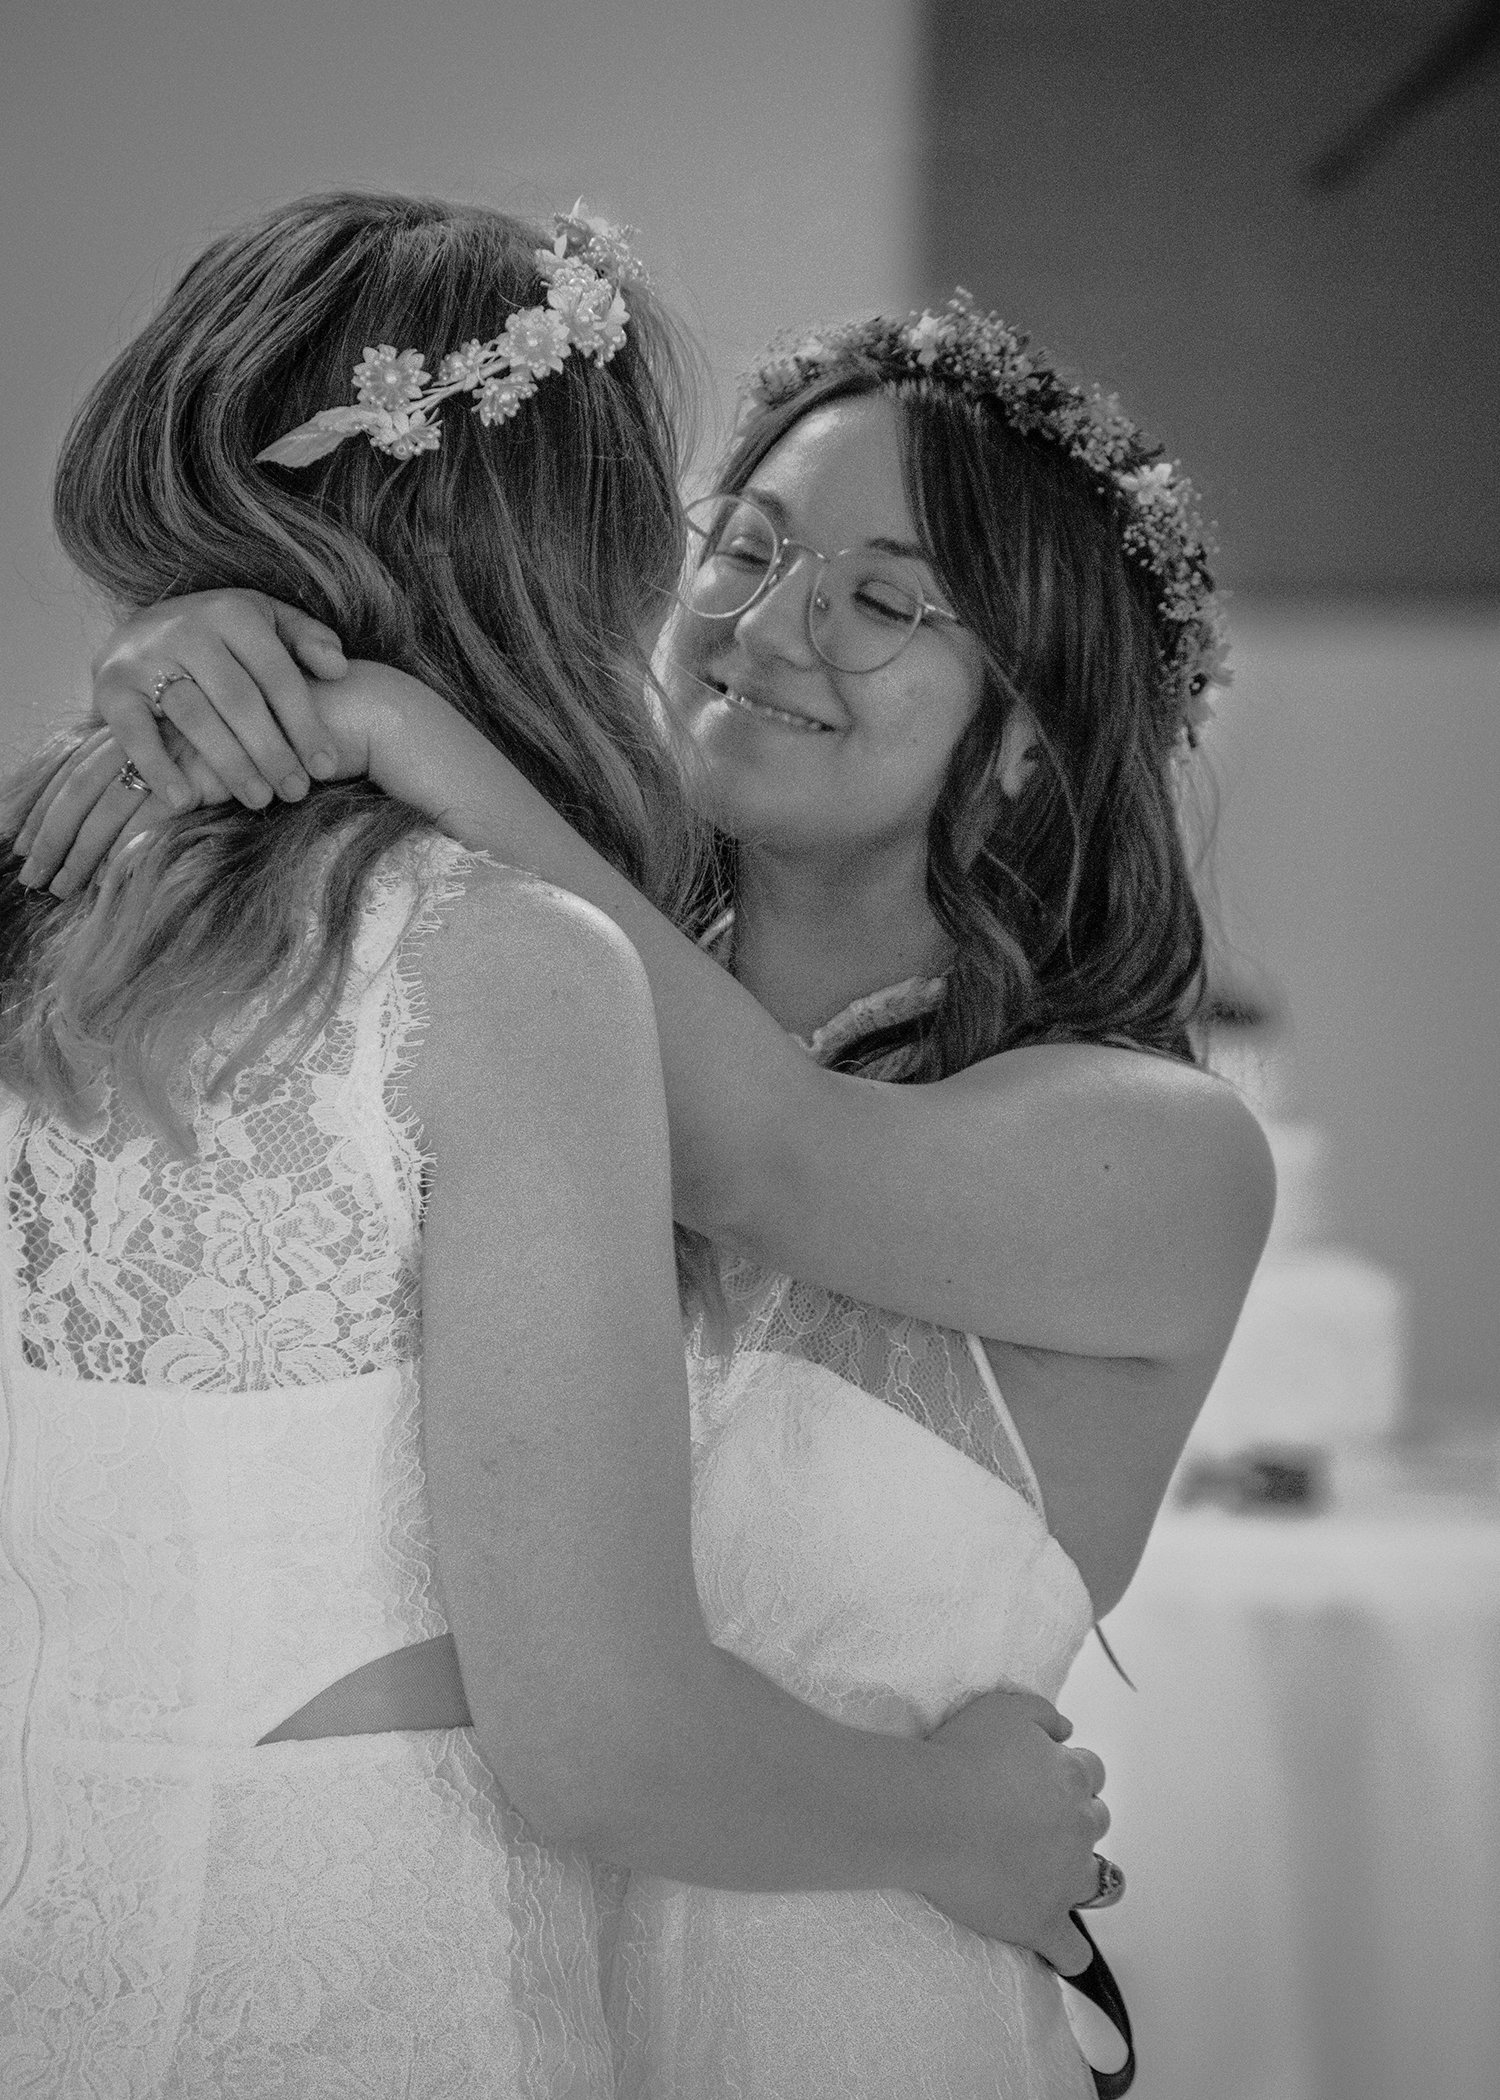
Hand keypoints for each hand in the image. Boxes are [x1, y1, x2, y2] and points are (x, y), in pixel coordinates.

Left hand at [15, 725, 233, 896]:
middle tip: (30, 877)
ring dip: (78, 854)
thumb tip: (113, 819)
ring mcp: (165, 756)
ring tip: (61, 888)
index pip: (71, 771)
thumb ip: (148, 773)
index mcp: (129, 731)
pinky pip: (146, 820)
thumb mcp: (183, 756)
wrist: (287, 724)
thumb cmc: (238, 746)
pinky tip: (106, 879)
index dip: (42, 808)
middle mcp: (138, 739)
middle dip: (48, 838)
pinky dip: (123, 850)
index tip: (20, 842)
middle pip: (76, 792)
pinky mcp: (191, 776)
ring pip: (103, 809)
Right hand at [88, 588, 348, 811]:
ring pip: (195, 717)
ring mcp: (144, 656)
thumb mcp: (268, 624)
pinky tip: (185, 801)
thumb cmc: (224, 638)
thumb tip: (338, 668)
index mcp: (231, 613)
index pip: (277, 675)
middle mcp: (186, 629)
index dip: (305, 723)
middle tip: (297, 791)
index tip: (326, 766)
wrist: (142, 630)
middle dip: (272, 750)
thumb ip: (307, 639)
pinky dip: (158, 767)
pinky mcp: (110, 687)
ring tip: (260, 800)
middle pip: (239, 699)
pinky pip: (135, 732)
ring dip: (230, 764)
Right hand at [920, 1687, 1110, 1974]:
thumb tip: (1067, 1730)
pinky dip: (1070, 1953)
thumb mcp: (1005, 1708)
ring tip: (1051, 1875)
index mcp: (1072, 1776)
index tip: (1036, 1778)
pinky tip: (1060, 1950)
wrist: (928, 1812)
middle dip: (1074, 1819)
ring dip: (1081, 1875)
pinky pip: (1072, 1952)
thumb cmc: (960, 1754)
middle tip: (1032, 1821)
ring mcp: (1065, 1880)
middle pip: (1096, 1821)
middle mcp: (1079, 1827)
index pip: (1090, 1772)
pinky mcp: (1041, 1922)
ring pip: (1100, 1881)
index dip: (1065, 1773)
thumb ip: (1044, 1714)